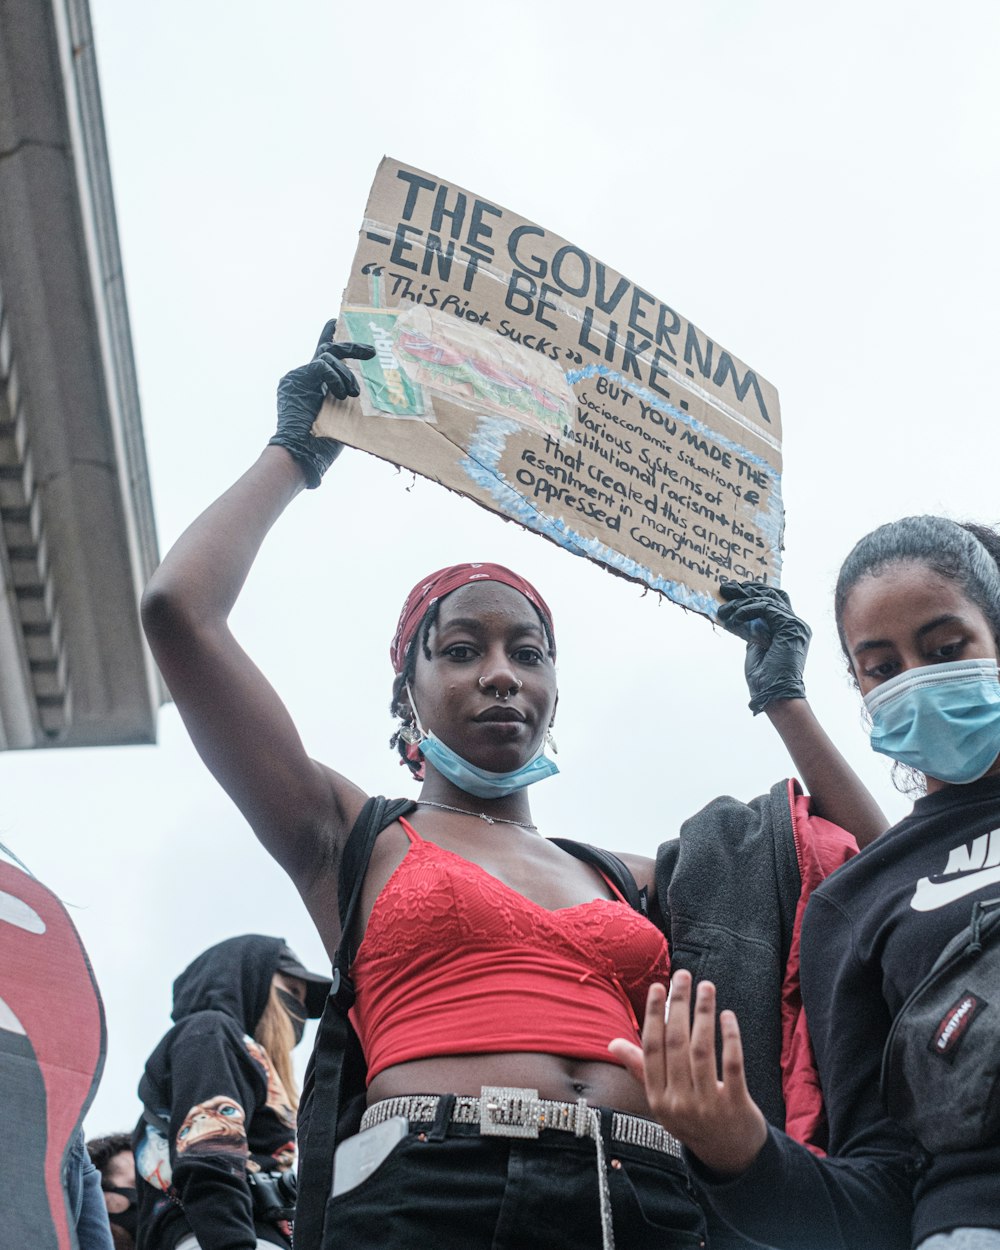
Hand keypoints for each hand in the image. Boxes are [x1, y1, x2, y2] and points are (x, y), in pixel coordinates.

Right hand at [267, 319, 375, 487]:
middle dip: (351, 348)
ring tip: (352, 393)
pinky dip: (334, 376)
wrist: (300, 454)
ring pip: (327, 356)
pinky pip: (320, 365)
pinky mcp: (296, 379)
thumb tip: (367, 397)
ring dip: (345, 374)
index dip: (332, 340)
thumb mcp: (341, 417)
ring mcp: (297, 377)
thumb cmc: (321, 445)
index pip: (324, 358)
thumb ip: (346, 401)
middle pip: (328, 350)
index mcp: (312, 386)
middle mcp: (302, 378)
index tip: (337, 322)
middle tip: (372, 352)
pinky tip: (341, 392)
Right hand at [609, 971, 766, 1175]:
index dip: (654, 1015)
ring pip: (701, 1050)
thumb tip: (612, 1044)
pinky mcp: (735, 1106)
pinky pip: (731, 1064)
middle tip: (682, 976)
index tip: (658, 987)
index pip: (652, 1048)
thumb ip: (640, 1068)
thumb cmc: (692, 1118)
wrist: (729, 1156)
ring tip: (705, 987)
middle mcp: (678, 1102)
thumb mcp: (662, 1099)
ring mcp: (707, 1105)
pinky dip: (729, 1037)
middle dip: (678, 1005)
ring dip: (703, 1013)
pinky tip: (727, 1015)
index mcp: (657, 1097)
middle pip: (676, 1044)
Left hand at [717, 581, 810, 714]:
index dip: (755, 591)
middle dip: (747, 588)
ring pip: (768, 599)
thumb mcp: (754, 646)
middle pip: (773, 594)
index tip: (732, 590)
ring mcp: (796, 625)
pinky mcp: (791, 627)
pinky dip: (748, 609)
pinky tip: (734, 617)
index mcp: (789, 628)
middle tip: (725, 587)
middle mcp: (796, 624)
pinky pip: (767, 608)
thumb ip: (752, 630)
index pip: (775, 600)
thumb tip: (738, 616)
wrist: (774, 694)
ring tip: (724, 610)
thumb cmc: (764, 677)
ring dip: (742, 602)